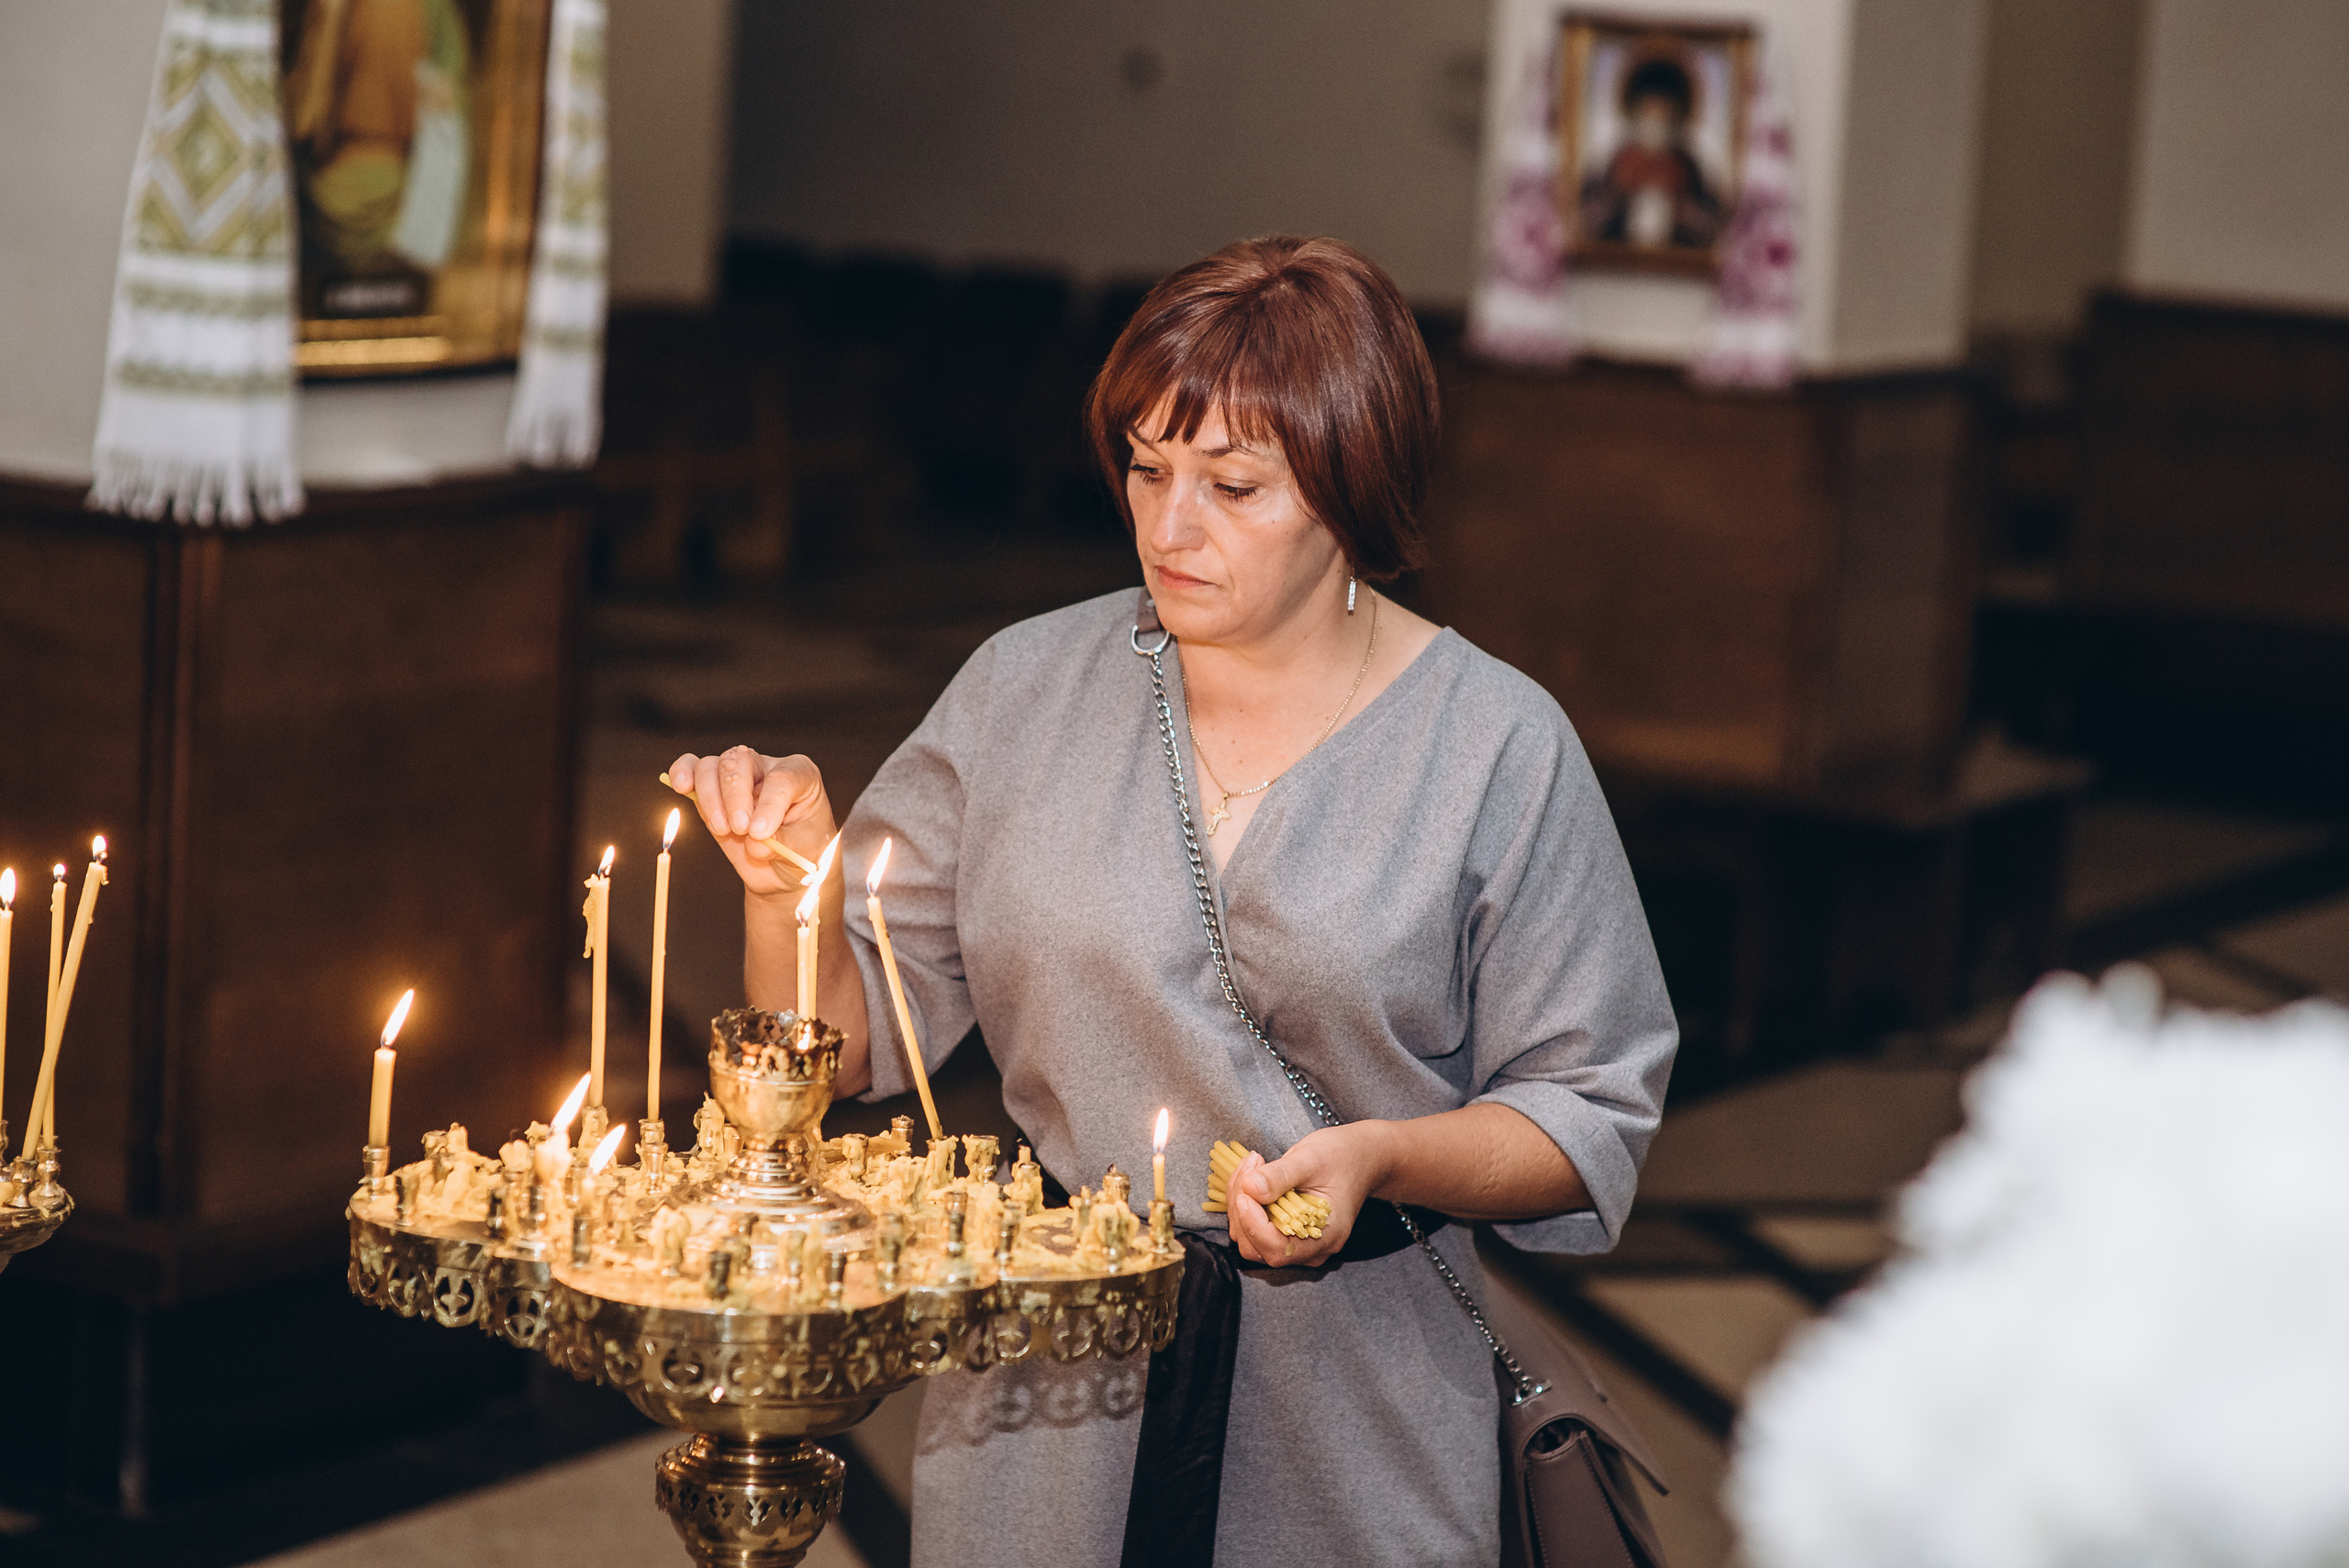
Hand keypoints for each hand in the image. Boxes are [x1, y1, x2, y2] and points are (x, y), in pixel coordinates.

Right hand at [667, 746, 836, 901]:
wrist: (784, 867)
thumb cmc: (803, 850)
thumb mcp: (804, 849)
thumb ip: (781, 842)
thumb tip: (753, 842)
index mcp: (799, 774)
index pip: (781, 778)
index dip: (768, 805)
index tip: (761, 833)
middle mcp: (766, 767)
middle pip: (740, 761)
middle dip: (735, 797)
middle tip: (741, 829)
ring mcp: (738, 776)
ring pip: (712, 766)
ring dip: (711, 798)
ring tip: (723, 829)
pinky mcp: (713, 791)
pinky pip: (692, 768)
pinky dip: (683, 772)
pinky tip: (682, 787)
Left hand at [1227, 1124, 1385, 1269]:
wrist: (1361, 1158)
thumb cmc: (1342, 1156)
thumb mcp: (1311, 1159)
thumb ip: (1280, 1176)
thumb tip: (1249, 1188)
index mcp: (1326, 1236)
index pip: (1278, 1249)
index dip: (1254, 1224)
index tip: (1245, 1192)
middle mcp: (1311, 1248)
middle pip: (1259, 1247)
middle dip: (1243, 1209)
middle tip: (1250, 1168)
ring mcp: (1298, 1243)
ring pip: (1251, 1239)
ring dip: (1241, 1203)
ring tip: (1252, 1166)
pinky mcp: (1286, 1233)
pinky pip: (1255, 1228)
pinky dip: (1246, 1203)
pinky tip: (1253, 1176)